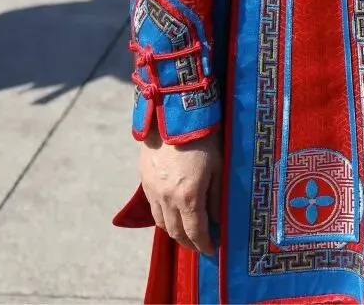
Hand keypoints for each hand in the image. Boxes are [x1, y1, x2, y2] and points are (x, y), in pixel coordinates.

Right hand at [140, 131, 221, 253]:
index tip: (212, 250)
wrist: (173, 113)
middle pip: (176, 231)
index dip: (204, 244)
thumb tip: (216, 219)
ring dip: (174, 231)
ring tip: (186, 232)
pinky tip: (171, 213)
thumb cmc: (203, 137)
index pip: (196, 232)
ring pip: (161, 222)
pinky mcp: (144, 179)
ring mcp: (153, 190)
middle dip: (189, 242)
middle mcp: (167, 198)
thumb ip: (216, 196)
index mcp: (188, 197)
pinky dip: (163, 216)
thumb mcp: (218, 166)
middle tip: (200, 244)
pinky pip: (152, 207)